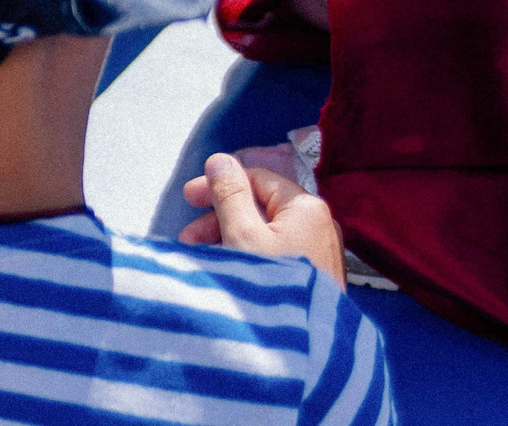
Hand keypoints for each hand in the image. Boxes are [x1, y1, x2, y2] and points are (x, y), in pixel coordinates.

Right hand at [179, 152, 346, 286]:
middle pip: (259, 205)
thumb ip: (228, 194)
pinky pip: (276, 251)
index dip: (218, 184)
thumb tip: (220, 161)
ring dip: (228, 237)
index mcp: (306, 207)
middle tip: (190, 237)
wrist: (306, 346)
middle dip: (218, 217)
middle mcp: (319, 224)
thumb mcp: (241, 234)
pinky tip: (229, 270)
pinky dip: (249, 254)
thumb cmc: (274, 287)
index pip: (256, 178)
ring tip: (203, 258)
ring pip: (265, 230)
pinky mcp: (313, 274)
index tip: (188, 198)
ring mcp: (318, 251)